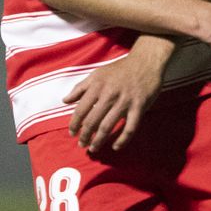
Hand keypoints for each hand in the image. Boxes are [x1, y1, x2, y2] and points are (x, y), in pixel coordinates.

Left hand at [64, 37, 171, 151]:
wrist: (145, 61)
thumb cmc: (119, 69)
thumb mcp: (97, 74)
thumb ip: (80, 88)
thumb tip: (65, 101)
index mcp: (97, 86)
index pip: (81, 109)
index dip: (74, 124)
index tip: (72, 133)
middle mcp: (109, 94)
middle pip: (92, 121)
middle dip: (85, 136)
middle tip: (82, 144)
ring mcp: (125, 101)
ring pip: (108, 126)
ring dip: (99, 141)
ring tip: (93, 148)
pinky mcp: (139, 107)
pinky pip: (130, 128)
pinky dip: (122, 140)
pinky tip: (116, 147)